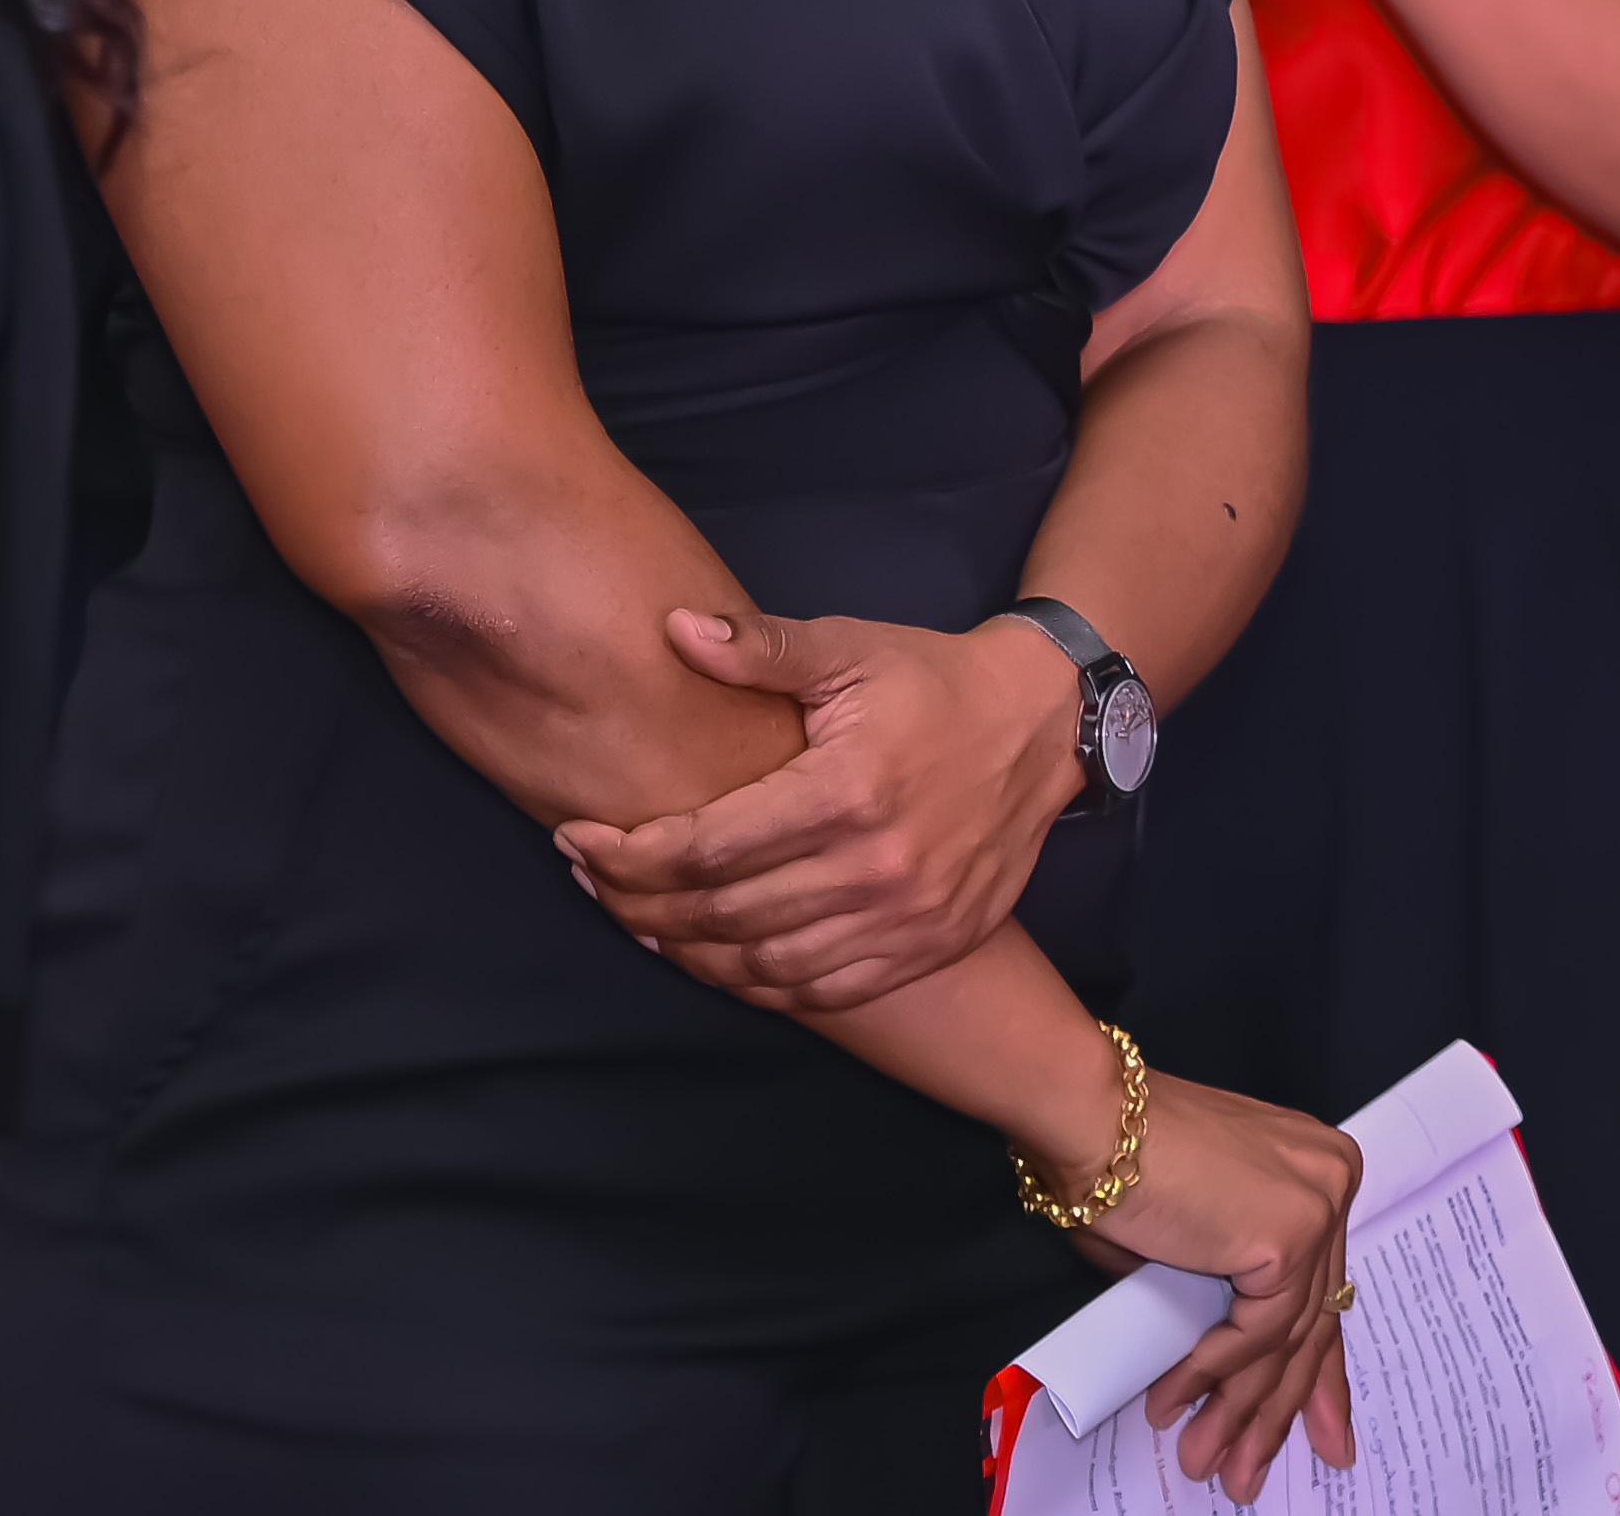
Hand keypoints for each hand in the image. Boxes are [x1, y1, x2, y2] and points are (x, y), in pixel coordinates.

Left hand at [559, 611, 1082, 1009]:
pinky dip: (762, 986)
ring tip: (640, 924)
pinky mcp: (931, 945)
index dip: (631, 852)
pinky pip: (828, 989)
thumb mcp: (845, 648)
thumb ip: (758, 648)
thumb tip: (675, 629)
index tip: (579, 839)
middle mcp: (877, 868)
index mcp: (845, 792)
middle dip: (642, 904)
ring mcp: (908, 918)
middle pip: (727, 914)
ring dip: (692, 954)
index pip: (710, 847)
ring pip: (770, 965)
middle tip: (591, 883)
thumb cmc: (930, 680)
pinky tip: (720, 962)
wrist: (1041, 727)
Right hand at [1086, 1067, 1362, 1496]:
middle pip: (1314, 1321)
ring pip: (1286, 1339)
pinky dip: (1214, 1375)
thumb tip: (1228, 1361)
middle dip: (1285, 1408)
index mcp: (1316, 1168)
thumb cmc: (1115, 1155)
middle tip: (1260, 1467)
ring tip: (1210, 1460)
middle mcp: (1331, 1184)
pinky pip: (1255, 1334)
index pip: (1323, 1289)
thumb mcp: (1194, 1228)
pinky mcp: (1288, 1239)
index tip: (1319, 1430)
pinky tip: (1177, 1403)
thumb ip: (1226, 1283)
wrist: (1089, 1114)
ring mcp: (1316, 1210)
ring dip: (1241, 1409)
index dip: (1314, 1369)